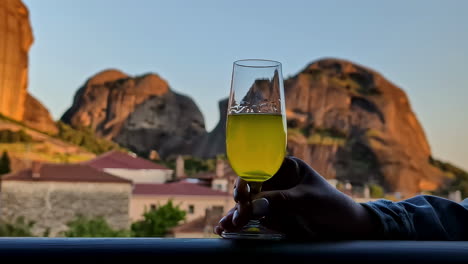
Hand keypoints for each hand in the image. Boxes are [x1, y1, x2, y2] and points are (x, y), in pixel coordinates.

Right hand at [214, 156, 380, 239]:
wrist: (348, 231)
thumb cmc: (332, 205)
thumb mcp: (308, 199)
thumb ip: (281, 200)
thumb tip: (255, 206)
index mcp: (285, 168)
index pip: (259, 168)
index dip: (247, 180)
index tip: (242, 194)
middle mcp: (276, 182)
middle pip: (250, 189)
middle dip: (240, 202)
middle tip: (235, 217)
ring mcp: (273, 201)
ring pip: (248, 206)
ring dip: (235, 215)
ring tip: (224, 227)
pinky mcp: (273, 218)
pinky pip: (253, 220)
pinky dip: (241, 225)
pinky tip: (226, 230)